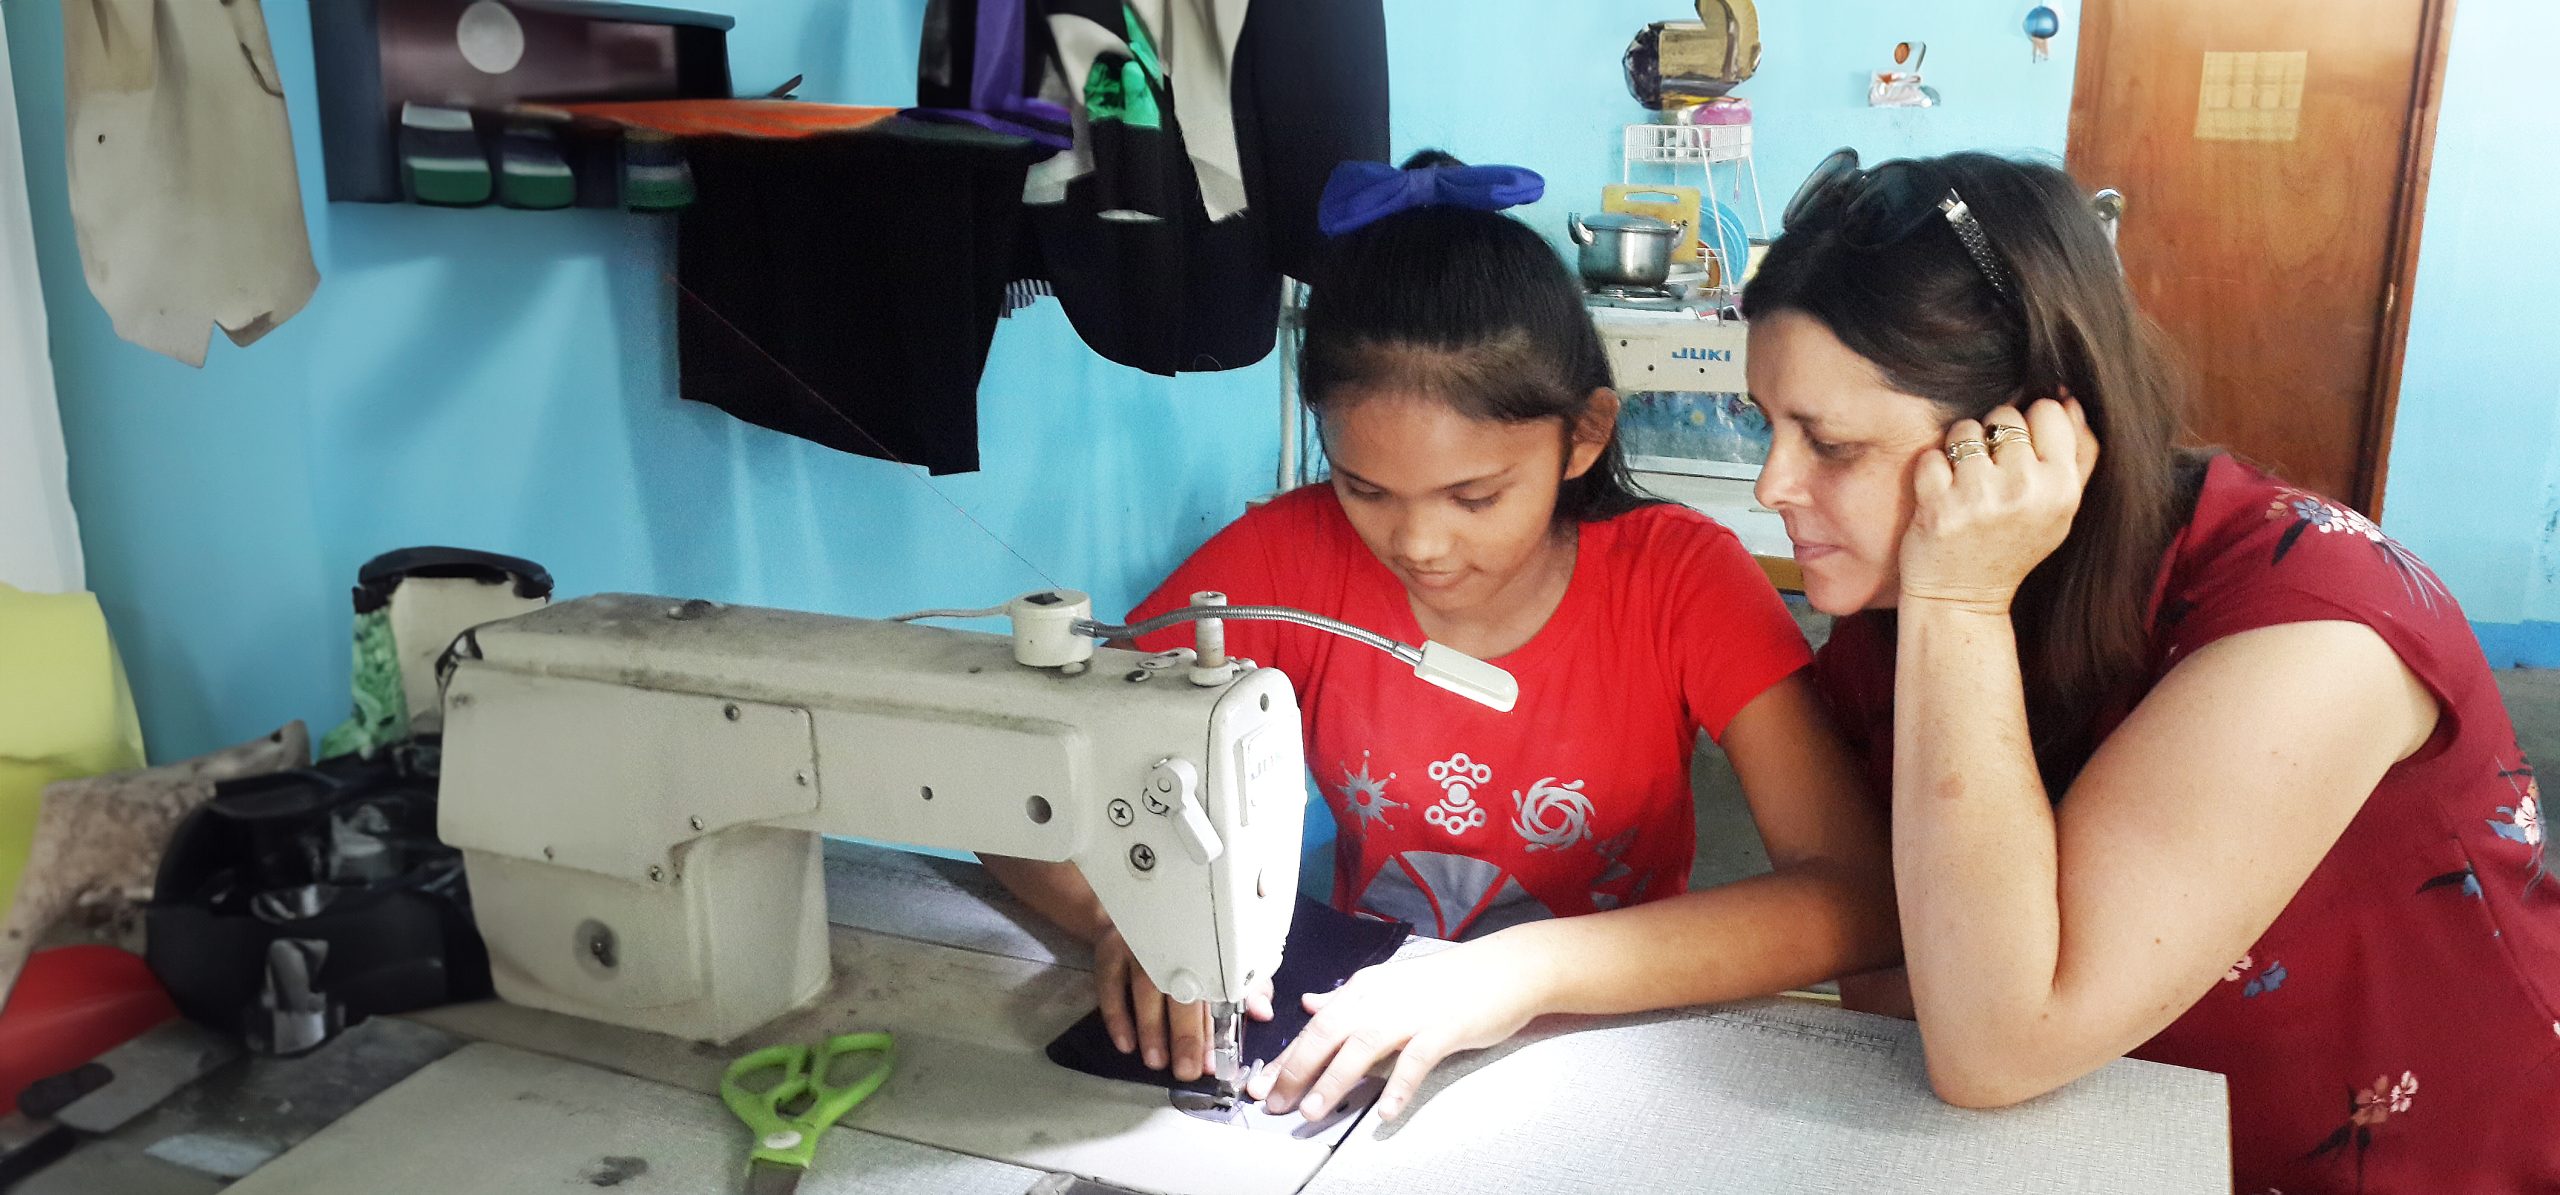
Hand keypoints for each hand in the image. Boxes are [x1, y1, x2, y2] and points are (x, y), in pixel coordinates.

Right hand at [1093, 927, 1271, 1079]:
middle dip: (1185, 1034)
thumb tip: (1263, 1012)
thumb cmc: (1188, 944)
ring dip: (1151, 1028)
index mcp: (1204, 948)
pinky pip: (1110, 984)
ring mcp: (1139, 946)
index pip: (1213, 992)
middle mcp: (1172, 944)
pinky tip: (1126, 1043)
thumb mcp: (1221, 959)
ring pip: (1145, 988)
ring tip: (1156, 1061)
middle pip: (1180, 991)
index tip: (1213, 1061)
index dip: (1214, 1029)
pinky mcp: (1110, 950)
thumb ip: (1246, 987)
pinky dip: (1117, 1016)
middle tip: (1186, 1069)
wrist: (1140, 911)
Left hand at [1248, 939, 1545, 1123]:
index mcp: (1366, 988)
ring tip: (1313, 1110)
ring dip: (1334, 1079)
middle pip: (1328, 1032)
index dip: (1286, 1057)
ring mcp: (1413, 1012)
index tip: (1261, 1085)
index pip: (1315, 1025)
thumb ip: (1347, 999)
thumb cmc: (1448, 982)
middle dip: (1297, 1069)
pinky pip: (1416, 1060)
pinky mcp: (1445, 1027)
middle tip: (1275, 1103)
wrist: (1505, 968)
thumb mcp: (1390, 985)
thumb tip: (1310, 1004)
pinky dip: (1398, 1085)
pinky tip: (1385, 1112)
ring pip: (1363, 1045)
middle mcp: (1382, 997)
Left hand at [1898, 397, 2099, 612]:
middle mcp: (2024, 490)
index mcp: (2062, 489)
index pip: (2048, 410)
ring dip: (1960, 449)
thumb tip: (2069, 397)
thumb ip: (2077, 454)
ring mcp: (1980, 498)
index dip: (2029, 424)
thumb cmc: (2013, 546)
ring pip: (1966, 430)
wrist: (1963, 600)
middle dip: (1992, 436)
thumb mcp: (2061, 508)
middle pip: (2005, 416)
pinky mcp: (1938, 506)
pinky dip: (1931, 471)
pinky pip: (1932, 455)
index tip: (2019, 452)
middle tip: (1989, 472)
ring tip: (1965, 483)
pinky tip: (1941, 496)